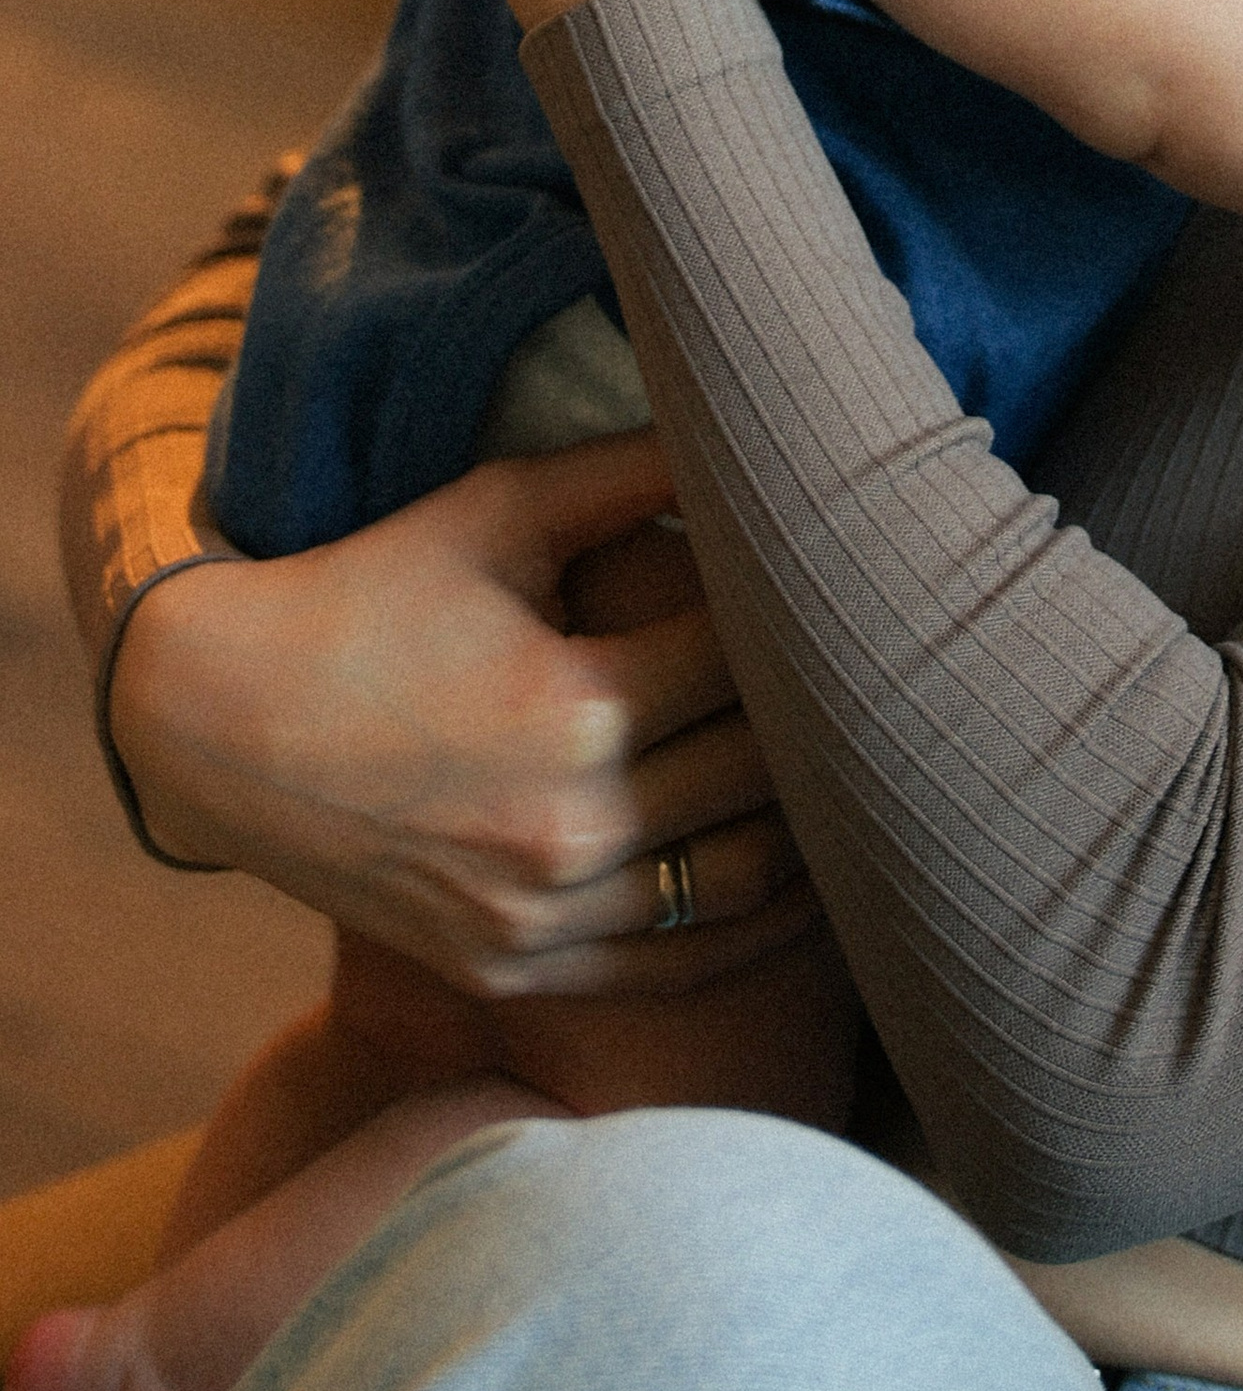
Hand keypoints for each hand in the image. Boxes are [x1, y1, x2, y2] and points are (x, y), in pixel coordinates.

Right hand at [108, 436, 815, 999]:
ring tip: (864, 768)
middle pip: (766, 771)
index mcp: (579, 707)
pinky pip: (675, 962)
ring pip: (743, 878)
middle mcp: (572, 828)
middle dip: (823, 714)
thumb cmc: (368, 595)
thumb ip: (633, 471)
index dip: (801, 614)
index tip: (840, 580)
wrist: (217, 723)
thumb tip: (749, 422)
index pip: (752, 662)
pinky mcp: (514, 968)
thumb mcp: (497, 511)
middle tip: (878, 666)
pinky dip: (754, 924)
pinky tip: (809, 880)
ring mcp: (542, 915)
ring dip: (815, 827)